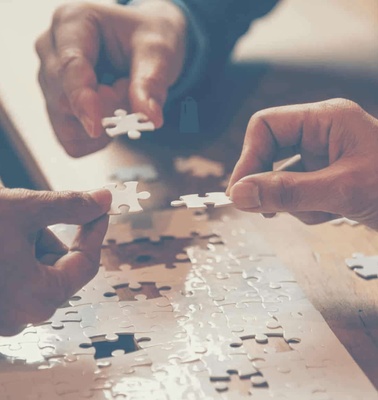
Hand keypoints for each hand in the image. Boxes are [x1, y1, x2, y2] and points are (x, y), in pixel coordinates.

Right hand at [0, 187, 110, 335]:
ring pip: (36, 271)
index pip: (86, 264)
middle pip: (59, 268)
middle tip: (38, 212)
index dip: (95, 232)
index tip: (98, 209)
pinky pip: (15, 278)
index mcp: (37, 297)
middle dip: (53, 236)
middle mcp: (19, 314)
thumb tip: (103, 200)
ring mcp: (0, 314)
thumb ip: (71, 206)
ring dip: (31, 242)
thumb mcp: (25, 208)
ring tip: (7, 223)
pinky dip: (14, 254)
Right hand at [36, 1, 186, 156]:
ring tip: (121, 99)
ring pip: (66, 126)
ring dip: (102, 126)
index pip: (69, 67)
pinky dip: (97, 140)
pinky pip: (71, 141)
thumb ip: (151, 83)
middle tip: (130, 92)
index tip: (97, 127)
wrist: (144, 47)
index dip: (82, 99)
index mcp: (72, 23)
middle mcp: (52, 51)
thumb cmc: (146, 41)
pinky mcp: (57, 109)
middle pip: (64, 100)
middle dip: (107, 110)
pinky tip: (110, 117)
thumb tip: (150, 118)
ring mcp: (51, 82)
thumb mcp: (158, 52)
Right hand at [227, 98, 377, 228]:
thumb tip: (239, 194)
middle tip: (264, 210)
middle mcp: (320, 134)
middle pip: (270, 152)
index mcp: (325, 119)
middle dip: (269, 183)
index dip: (248, 158)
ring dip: (293, 202)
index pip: (266, 126)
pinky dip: (307, 210)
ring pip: (281, 178)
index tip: (241, 191)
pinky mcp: (326, 178)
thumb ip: (287, 191)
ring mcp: (323, 157)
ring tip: (322, 212)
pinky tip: (332, 214)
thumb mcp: (342, 190)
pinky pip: (297, 193)